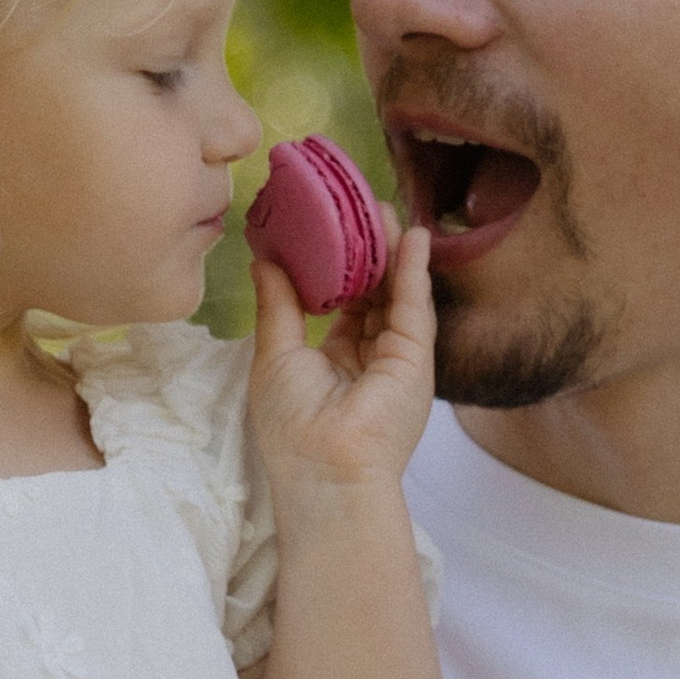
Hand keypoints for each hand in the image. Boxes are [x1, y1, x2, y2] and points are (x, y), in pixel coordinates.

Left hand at [246, 216, 433, 503]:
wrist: (324, 472)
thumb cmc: (292, 427)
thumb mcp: (275, 355)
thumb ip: (277, 305)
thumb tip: (264, 261)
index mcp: (336, 361)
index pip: (344, 303)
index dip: (339, 265)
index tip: (330, 228)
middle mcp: (371, 358)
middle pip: (374, 293)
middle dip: (369, 250)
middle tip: (358, 206)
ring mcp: (397, 358)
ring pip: (396, 293)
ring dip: (392, 250)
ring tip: (382, 208)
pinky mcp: (415, 359)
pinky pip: (415, 304)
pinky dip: (415, 269)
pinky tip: (414, 236)